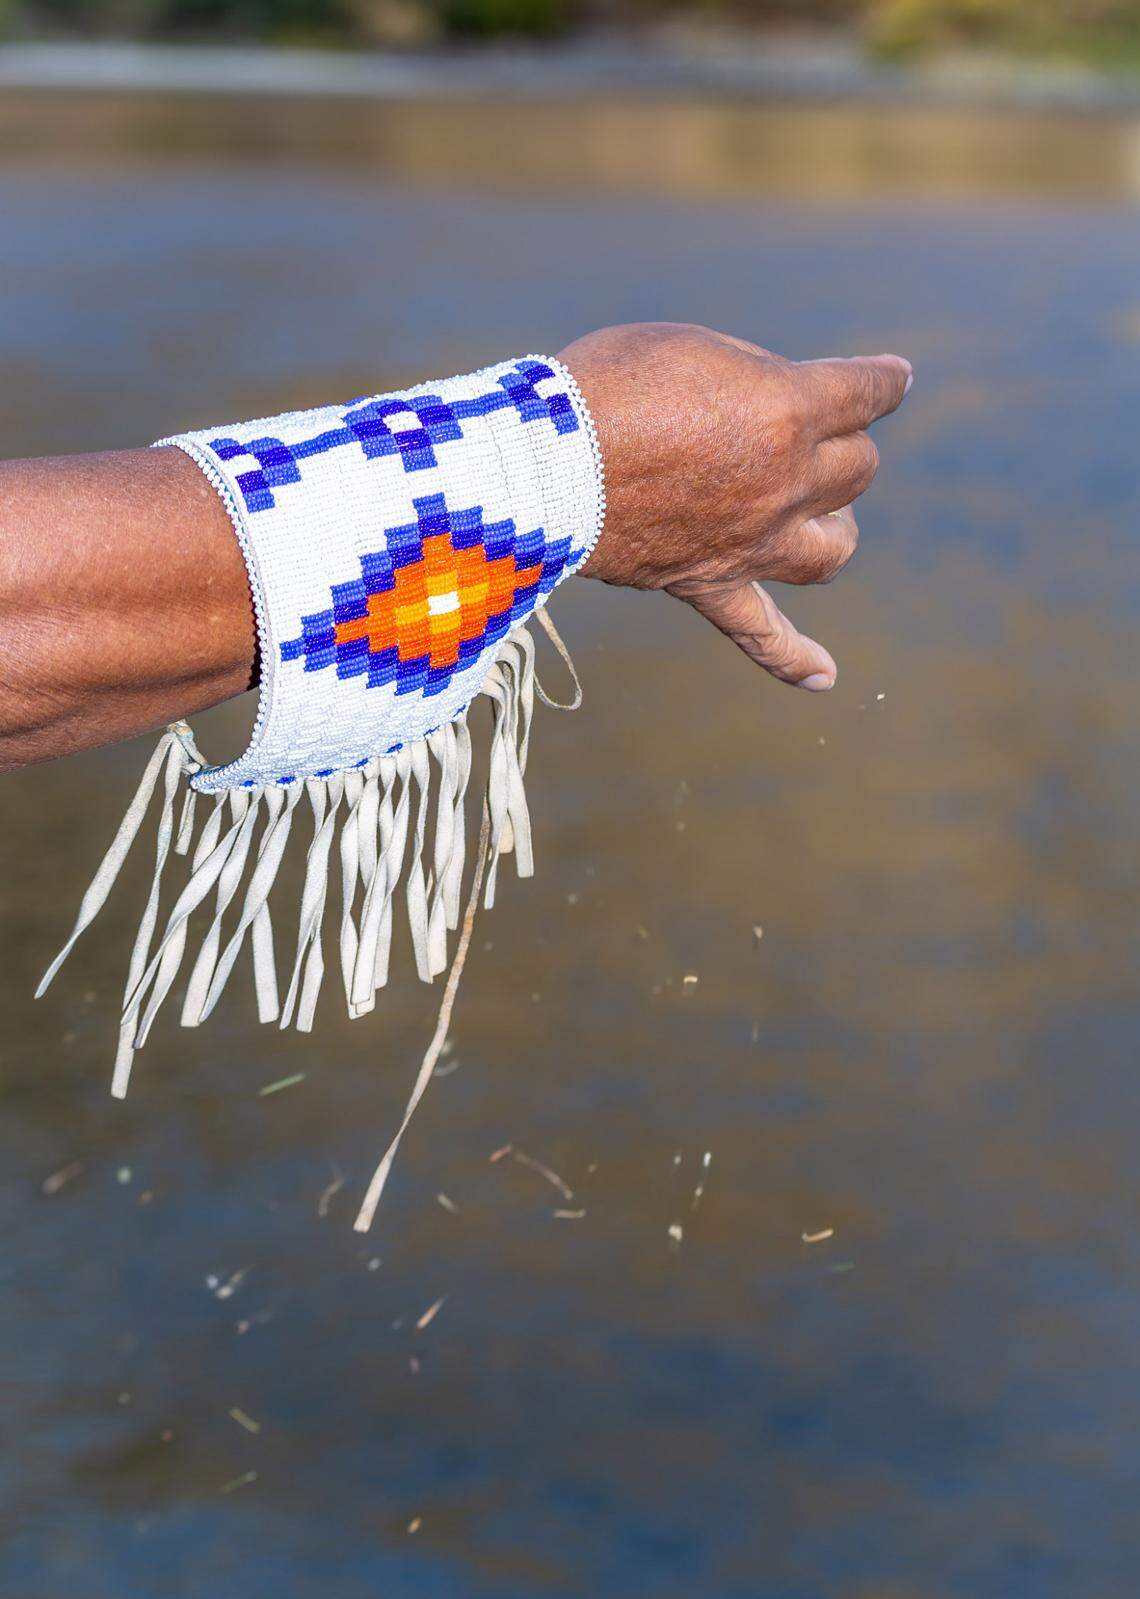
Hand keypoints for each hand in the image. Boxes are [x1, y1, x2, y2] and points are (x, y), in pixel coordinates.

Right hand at [559, 322, 911, 690]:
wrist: (539, 463)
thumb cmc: (605, 386)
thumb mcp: (692, 346)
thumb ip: (750, 377)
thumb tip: (773, 405)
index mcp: (788, 411)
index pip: (867, 395)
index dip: (884, 382)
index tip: (892, 378)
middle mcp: (784, 483)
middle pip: (856, 469)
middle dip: (836, 441)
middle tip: (791, 426)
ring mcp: (751, 544)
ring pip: (834, 548)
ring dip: (835, 524)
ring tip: (815, 511)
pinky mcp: (708, 585)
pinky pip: (762, 635)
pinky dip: (794, 659)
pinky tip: (825, 678)